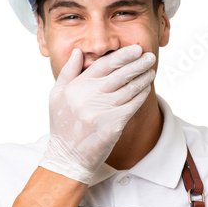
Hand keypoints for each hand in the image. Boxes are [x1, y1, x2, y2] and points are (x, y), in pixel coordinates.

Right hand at [40, 44, 156, 184]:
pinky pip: (132, 106)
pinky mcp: (112, 126)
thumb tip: (78, 51)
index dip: (122, 55)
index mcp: (76, 87)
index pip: (103, 65)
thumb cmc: (63, 125)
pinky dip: (141, 95)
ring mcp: (101, 112)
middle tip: (150, 56)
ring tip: (151, 71)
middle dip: (138, 63)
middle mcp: (88, 97)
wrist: (67, 157)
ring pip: (129, 89)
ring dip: (143, 78)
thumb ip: (68, 72)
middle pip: (120, 74)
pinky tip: (146, 88)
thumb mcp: (57, 95)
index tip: (135, 49)